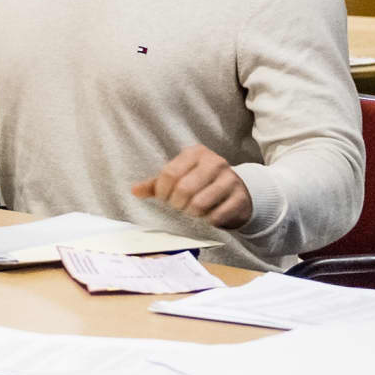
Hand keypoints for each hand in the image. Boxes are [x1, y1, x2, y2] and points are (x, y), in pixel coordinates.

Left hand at [136, 144, 252, 230]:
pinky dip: (208, 221)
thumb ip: (156, 184)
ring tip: (193, 213)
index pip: (170, 173)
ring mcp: (230, 179)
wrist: (238, 192)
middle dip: (177, 204)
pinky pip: (217, 215)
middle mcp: (214, 161)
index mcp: (195, 153)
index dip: (162, 192)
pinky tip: (208, 218)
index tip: (164, 200)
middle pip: (183, 189)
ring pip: (200, 203)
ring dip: (192, 214)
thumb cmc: (202, 184)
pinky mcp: (240, 197)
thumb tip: (135, 190)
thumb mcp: (179, 179)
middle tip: (179, 208)